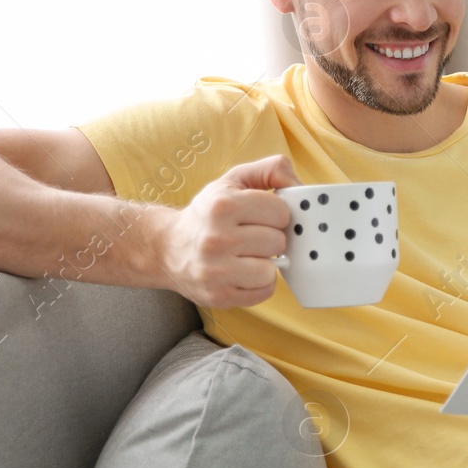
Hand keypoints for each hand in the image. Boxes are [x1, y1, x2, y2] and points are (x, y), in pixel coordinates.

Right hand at [157, 154, 299, 307]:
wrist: (168, 248)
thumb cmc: (208, 214)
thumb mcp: (233, 181)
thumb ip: (270, 171)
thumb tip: (300, 185)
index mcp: (222, 206)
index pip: (280, 212)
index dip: (276, 214)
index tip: (262, 216)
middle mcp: (216, 239)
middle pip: (277, 241)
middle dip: (271, 238)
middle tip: (252, 236)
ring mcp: (216, 271)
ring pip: (272, 269)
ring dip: (266, 263)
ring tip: (248, 255)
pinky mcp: (220, 296)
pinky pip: (264, 292)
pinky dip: (260, 283)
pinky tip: (244, 272)